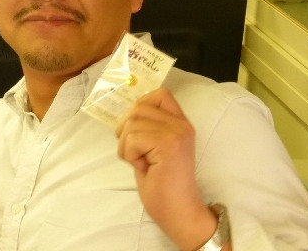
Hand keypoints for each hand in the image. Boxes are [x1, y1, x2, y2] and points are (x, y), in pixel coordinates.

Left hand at [116, 88, 216, 249]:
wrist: (179, 213)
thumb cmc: (162, 185)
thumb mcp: (153, 148)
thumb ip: (147, 127)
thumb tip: (127, 113)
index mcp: (180, 123)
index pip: (159, 94)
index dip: (140, 107)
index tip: (137, 131)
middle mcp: (182, 124)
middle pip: (138, 107)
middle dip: (126, 130)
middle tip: (136, 153)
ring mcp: (176, 133)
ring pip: (131, 123)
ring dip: (126, 145)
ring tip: (141, 162)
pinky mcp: (168, 145)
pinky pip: (132, 139)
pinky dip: (129, 155)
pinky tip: (144, 168)